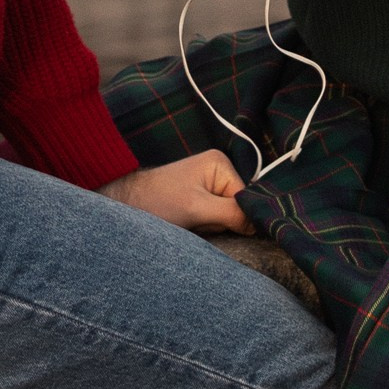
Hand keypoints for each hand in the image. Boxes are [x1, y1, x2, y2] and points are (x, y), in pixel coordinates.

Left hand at [102, 152, 247, 232]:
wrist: (128, 205)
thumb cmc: (158, 201)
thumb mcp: (198, 209)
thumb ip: (232, 213)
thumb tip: (260, 224)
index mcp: (220, 163)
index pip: (245, 197)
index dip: (234, 217)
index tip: (212, 223)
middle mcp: (219, 170)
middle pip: (237, 207)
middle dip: (219, 221)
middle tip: (196, 220)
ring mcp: (210, 184)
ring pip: (226, 216)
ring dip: (210, 225)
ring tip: (189, 221)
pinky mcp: (202, 197)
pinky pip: (215, 218)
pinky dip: (204, 225)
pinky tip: (190, 222)